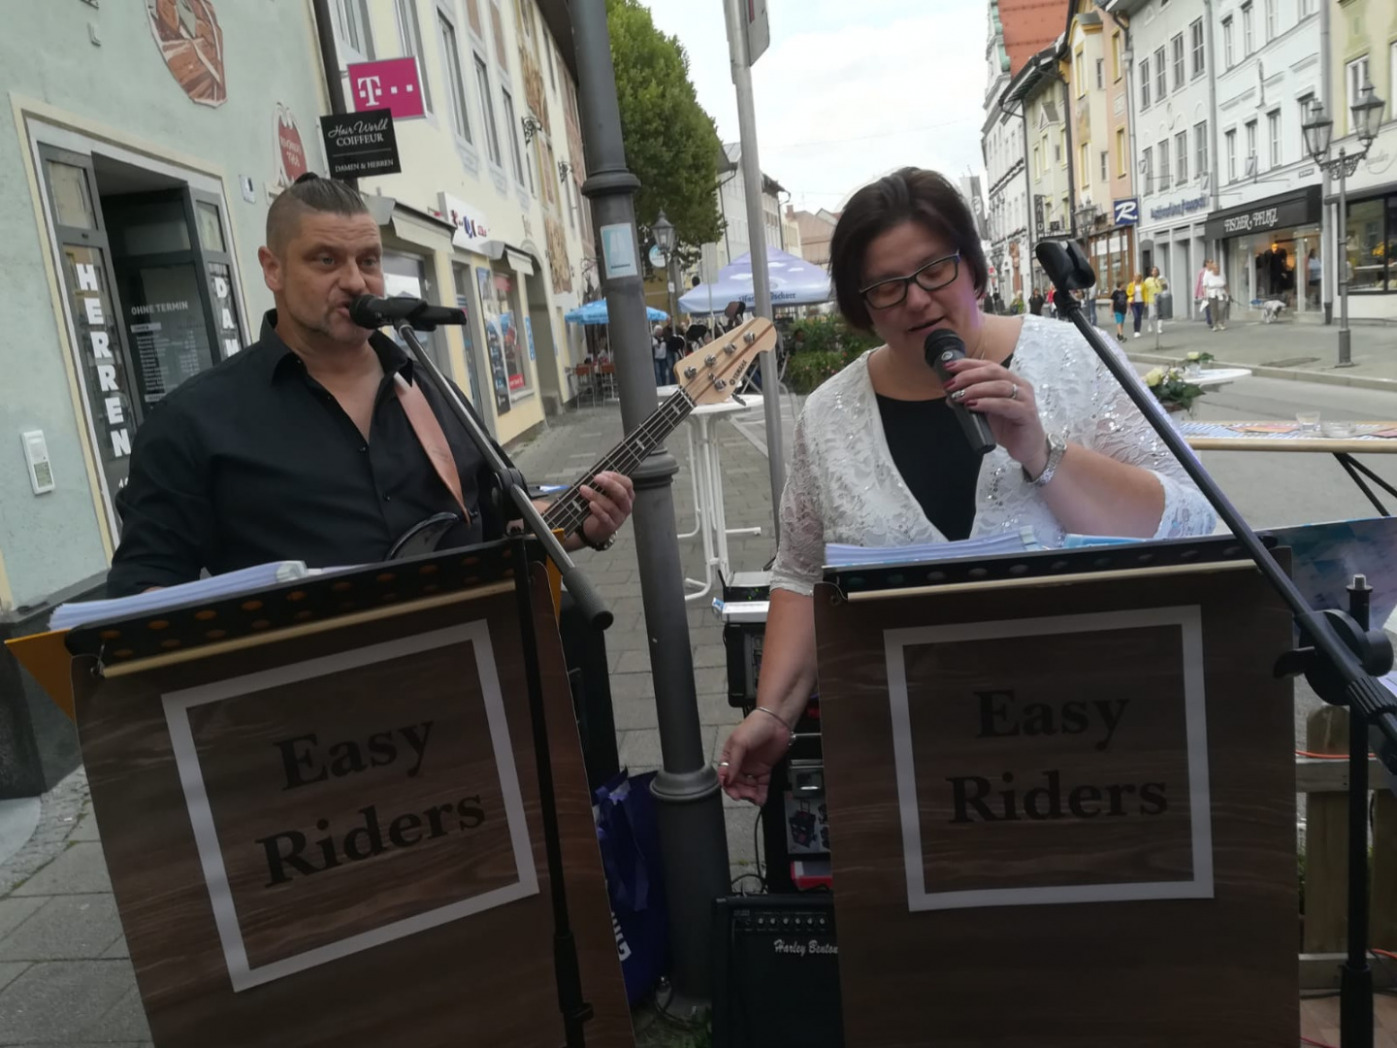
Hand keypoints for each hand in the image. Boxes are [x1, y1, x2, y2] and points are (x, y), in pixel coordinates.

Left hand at [579, 470, 633, 546]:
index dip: (616, 477)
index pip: (627, 484)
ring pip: (610, 505)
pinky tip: (591, 504)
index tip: (603, 473)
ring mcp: (619, 518)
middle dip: (609, 484)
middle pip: (622, 493)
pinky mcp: (610, 527)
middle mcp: (626, 506)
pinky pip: (605, 518)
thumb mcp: (605, 495)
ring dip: (596, 495)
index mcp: (627, 496)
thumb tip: (596, 475)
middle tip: (596, 478)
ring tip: (583, 489)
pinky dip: (598, 510)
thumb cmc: (601, 508)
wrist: (596, 529)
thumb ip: (603, 485)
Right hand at [718, 710, 789, 804]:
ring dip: (750, 794)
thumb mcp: (739, 742)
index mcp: (729, 755)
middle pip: (736, 783)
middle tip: (744, 796)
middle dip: (739, 791)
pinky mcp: (765, 769)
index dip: (727, 784)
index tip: (733, 791)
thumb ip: (733, 762)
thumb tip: (727, 779)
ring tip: (754, 798)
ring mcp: (753, 767)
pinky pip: (761, 785)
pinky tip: (761, 799)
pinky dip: (761, 794)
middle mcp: (740, 763)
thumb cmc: (755, 726)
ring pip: (748, 786)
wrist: (776, 722)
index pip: (725, 775)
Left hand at [942, 358, 1047, 472]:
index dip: (968, 364)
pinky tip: (973, 405)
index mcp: (1011, 380)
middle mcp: (1020, 385)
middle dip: (969, 375)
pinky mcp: (1026, 413)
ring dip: (975, 389)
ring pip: (999, 386)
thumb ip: (972, 401)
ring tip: (959, 396)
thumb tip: (950, 396)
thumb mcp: (986, 412)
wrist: (1027, 448)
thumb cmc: (1008, 428)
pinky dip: (987, 403)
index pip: (989, 366)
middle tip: (951, 384)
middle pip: (993, 371)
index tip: (949, 366)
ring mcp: (1025, 398)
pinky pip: (1005, 404)